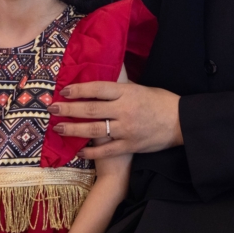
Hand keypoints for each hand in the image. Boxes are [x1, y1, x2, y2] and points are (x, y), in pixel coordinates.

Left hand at [48, 81, 181, 159]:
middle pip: (91, 109)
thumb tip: (103, 80)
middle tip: (52, 108)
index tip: (64, 90)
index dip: (79, 89)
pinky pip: (106, 150)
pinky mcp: (129, 146)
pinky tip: (78, 151)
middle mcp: (125, 110)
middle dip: (69, 109)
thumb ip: (122, 86)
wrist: (181, 123)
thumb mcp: (142, 88)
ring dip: (74, 129)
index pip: (98, 89)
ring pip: (94, 130)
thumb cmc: (162, 102)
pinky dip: (91, 152)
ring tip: (58, 128)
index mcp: (128, 93)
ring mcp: (126, 130)